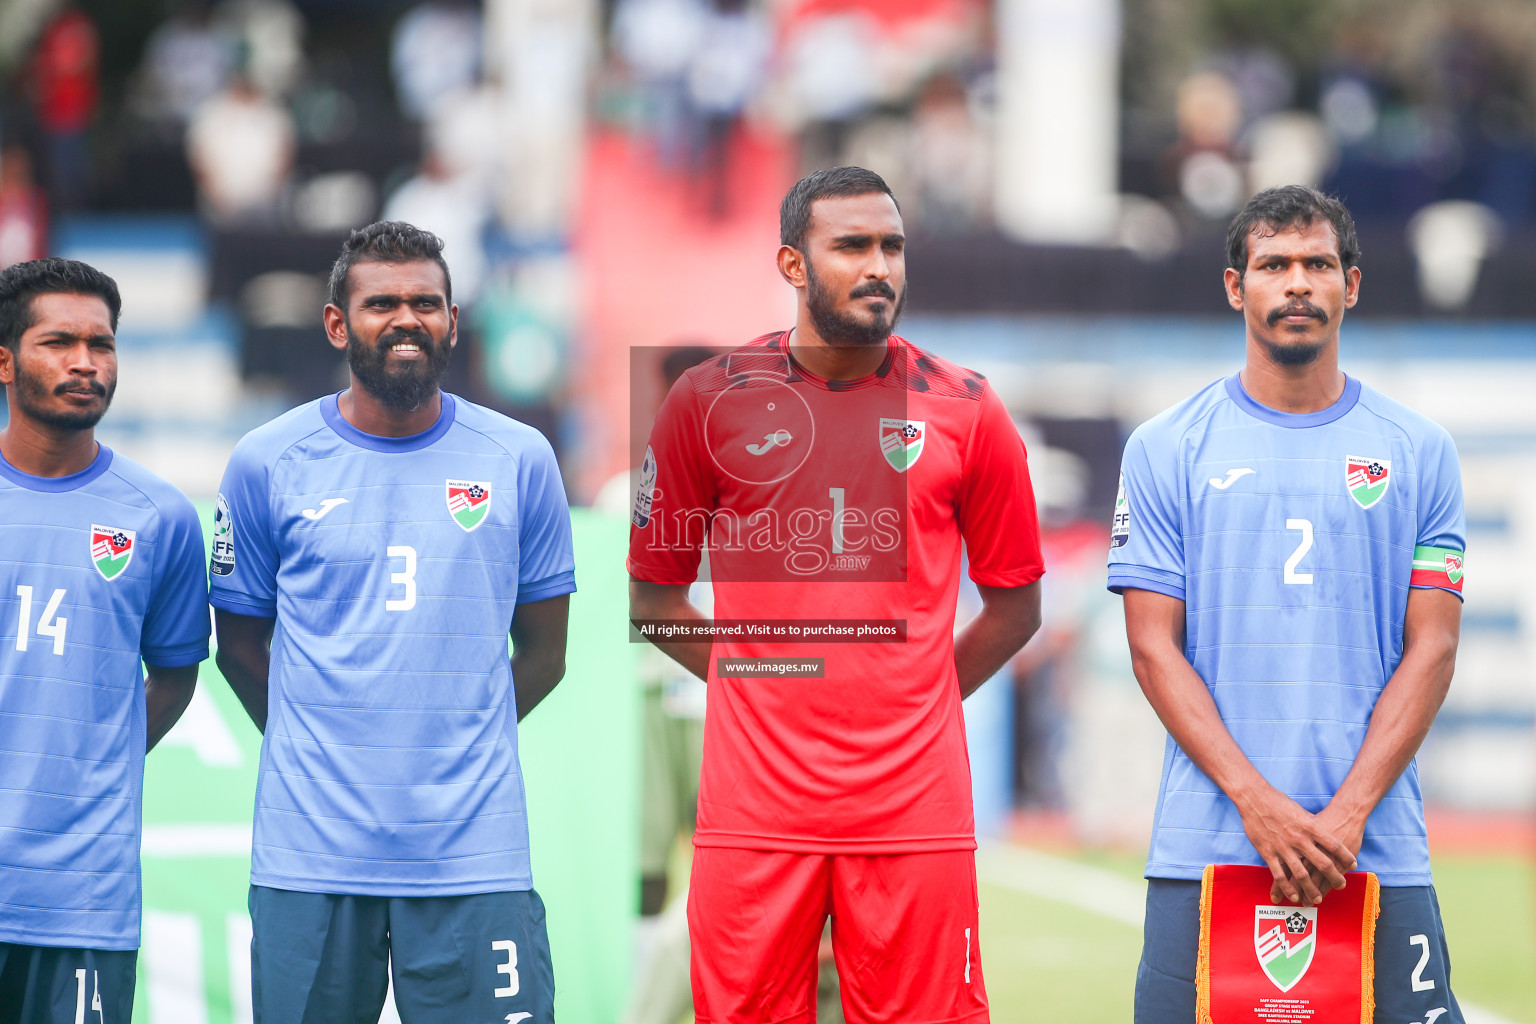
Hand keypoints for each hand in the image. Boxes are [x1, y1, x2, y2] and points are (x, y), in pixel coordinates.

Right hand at [1236, 784, 1356, 906]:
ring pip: (1302, 874)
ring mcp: (1283, 847)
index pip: (1334, 845)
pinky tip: (1294, 896)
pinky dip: (1288, 888)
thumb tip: (1323, 833)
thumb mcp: (1300, 811)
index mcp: (1309, 827)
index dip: (1346, 857)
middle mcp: (1299, 839)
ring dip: (1312, 889)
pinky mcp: (1268, 852)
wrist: (1254, 798)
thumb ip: (1311, 825)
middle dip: (1334, 877)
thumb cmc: (1278, 802)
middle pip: (1323, 863)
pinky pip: (1280, 875)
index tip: (1353, 865)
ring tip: (1318, 898)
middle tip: (1341, 886)